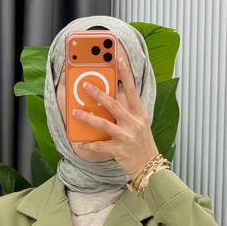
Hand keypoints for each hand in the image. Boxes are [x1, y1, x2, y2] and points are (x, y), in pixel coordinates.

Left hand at [70, 48, 158, 178]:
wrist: (150, 167)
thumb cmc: (142, 144)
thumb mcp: (140, 124)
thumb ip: (128, 111)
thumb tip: (111, 98)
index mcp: (139, 113)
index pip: (132, 89)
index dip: (125, 73)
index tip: (118, 58)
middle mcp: (134, 123)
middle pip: (113, 104)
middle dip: (98, 94)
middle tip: (85, 85)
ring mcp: (127, 136)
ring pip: (104, 124)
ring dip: (88, 118)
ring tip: (76, 113)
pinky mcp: (119, 150)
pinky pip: (100, 146)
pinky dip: (89, 145)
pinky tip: (80, 143)